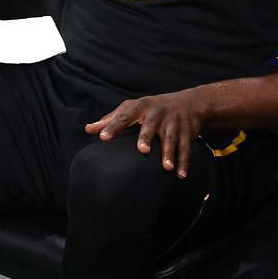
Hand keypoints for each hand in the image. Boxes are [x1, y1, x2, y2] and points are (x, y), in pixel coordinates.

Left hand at [84, 88, 210, 176]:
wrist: (190, 103)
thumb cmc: (152, 108)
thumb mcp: (132, 109)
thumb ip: (110, 120)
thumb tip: (88, 129)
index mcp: (140, 107)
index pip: (124, 116)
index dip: (113, 126)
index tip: (103, 137)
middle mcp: (157, 113)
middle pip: (151, 126)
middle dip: (147, 137)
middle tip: (142, 150)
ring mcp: (173, 122)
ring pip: (171, 138)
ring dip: (170, 153)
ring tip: (166, 168)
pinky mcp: (187, 132)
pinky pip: (186, 147)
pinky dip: (185, 161)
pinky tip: (181, 175)